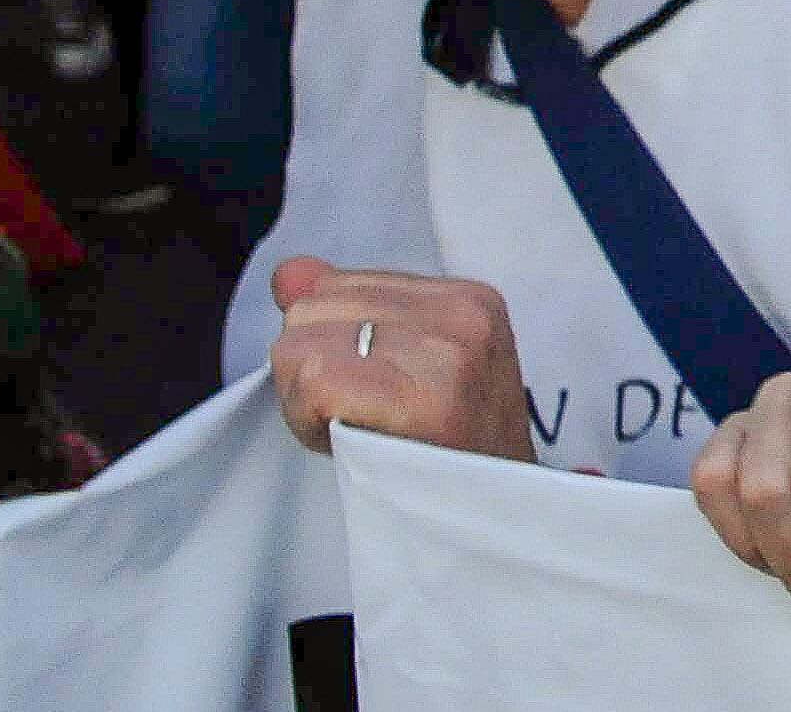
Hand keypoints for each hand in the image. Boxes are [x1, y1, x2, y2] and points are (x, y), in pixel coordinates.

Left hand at [262, 258, 539, 462]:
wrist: (500, 519)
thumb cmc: (445, 450)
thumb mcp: (405, 366)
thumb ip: (348, 312)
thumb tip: (290, 272)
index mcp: (465, 297)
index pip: (335, 285)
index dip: (328, 344)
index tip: (372, 389)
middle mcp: (462, 314)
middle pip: (308, 310)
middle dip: (309, 370)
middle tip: (358, 416)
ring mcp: (449, 354)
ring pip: (299, 346)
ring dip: (303, 400)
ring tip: (356, 429)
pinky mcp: (427, 399)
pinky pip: (314, 382)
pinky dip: (307, 419)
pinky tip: (348, 440)